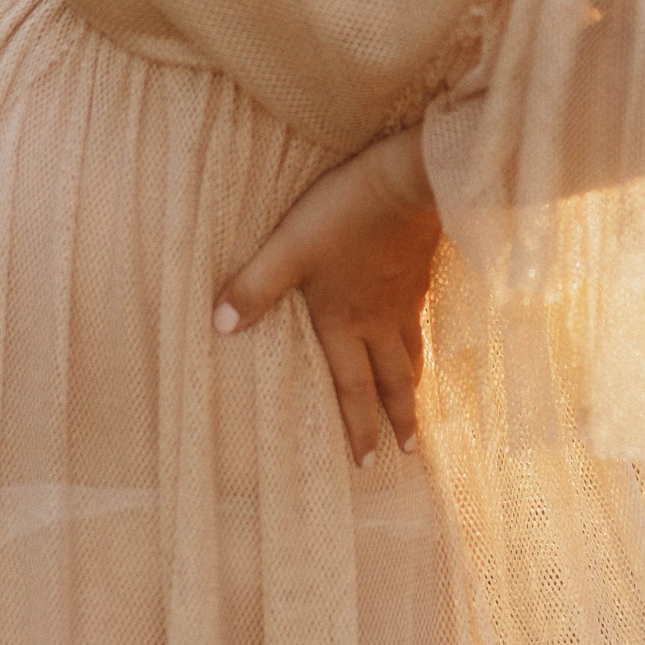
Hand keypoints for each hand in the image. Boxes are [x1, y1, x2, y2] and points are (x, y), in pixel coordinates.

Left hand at [214, 129, 442, 463]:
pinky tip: (422, 338)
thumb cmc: (344, 215)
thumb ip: (255, 287)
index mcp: (343, 320)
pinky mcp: (420, 273)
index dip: (358, 426)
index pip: (352, 387)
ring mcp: (404, 298)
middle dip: (398, 419)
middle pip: (392, 381)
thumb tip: (220, 327)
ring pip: (412, 354)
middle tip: (408, 452)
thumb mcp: (289, 248)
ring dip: (414, 387)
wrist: (408, 182)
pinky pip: (423, 322)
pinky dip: (424, 343)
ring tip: (419, 407)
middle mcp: (378, 320)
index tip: (367, 462)